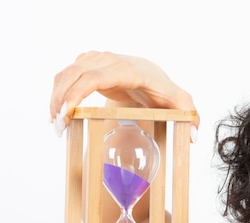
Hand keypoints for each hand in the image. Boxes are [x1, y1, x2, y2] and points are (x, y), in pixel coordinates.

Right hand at [49, 51, 198, 136]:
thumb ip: (190, 115)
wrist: (154, 76)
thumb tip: (194, 134)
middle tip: (57, 127)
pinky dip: (59, 91)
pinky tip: (57, 113)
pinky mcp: (89, 65)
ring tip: (55, 124)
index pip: (96, 75)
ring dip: (56, 96)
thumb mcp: (181, 103)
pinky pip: (68, 75)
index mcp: (129, 69)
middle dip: (61, 99)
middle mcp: (110, 60)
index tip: (67, 112)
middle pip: (76, 74)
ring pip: (68, 72)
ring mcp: (98, 60)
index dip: (78, 92)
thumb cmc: (164, 91)